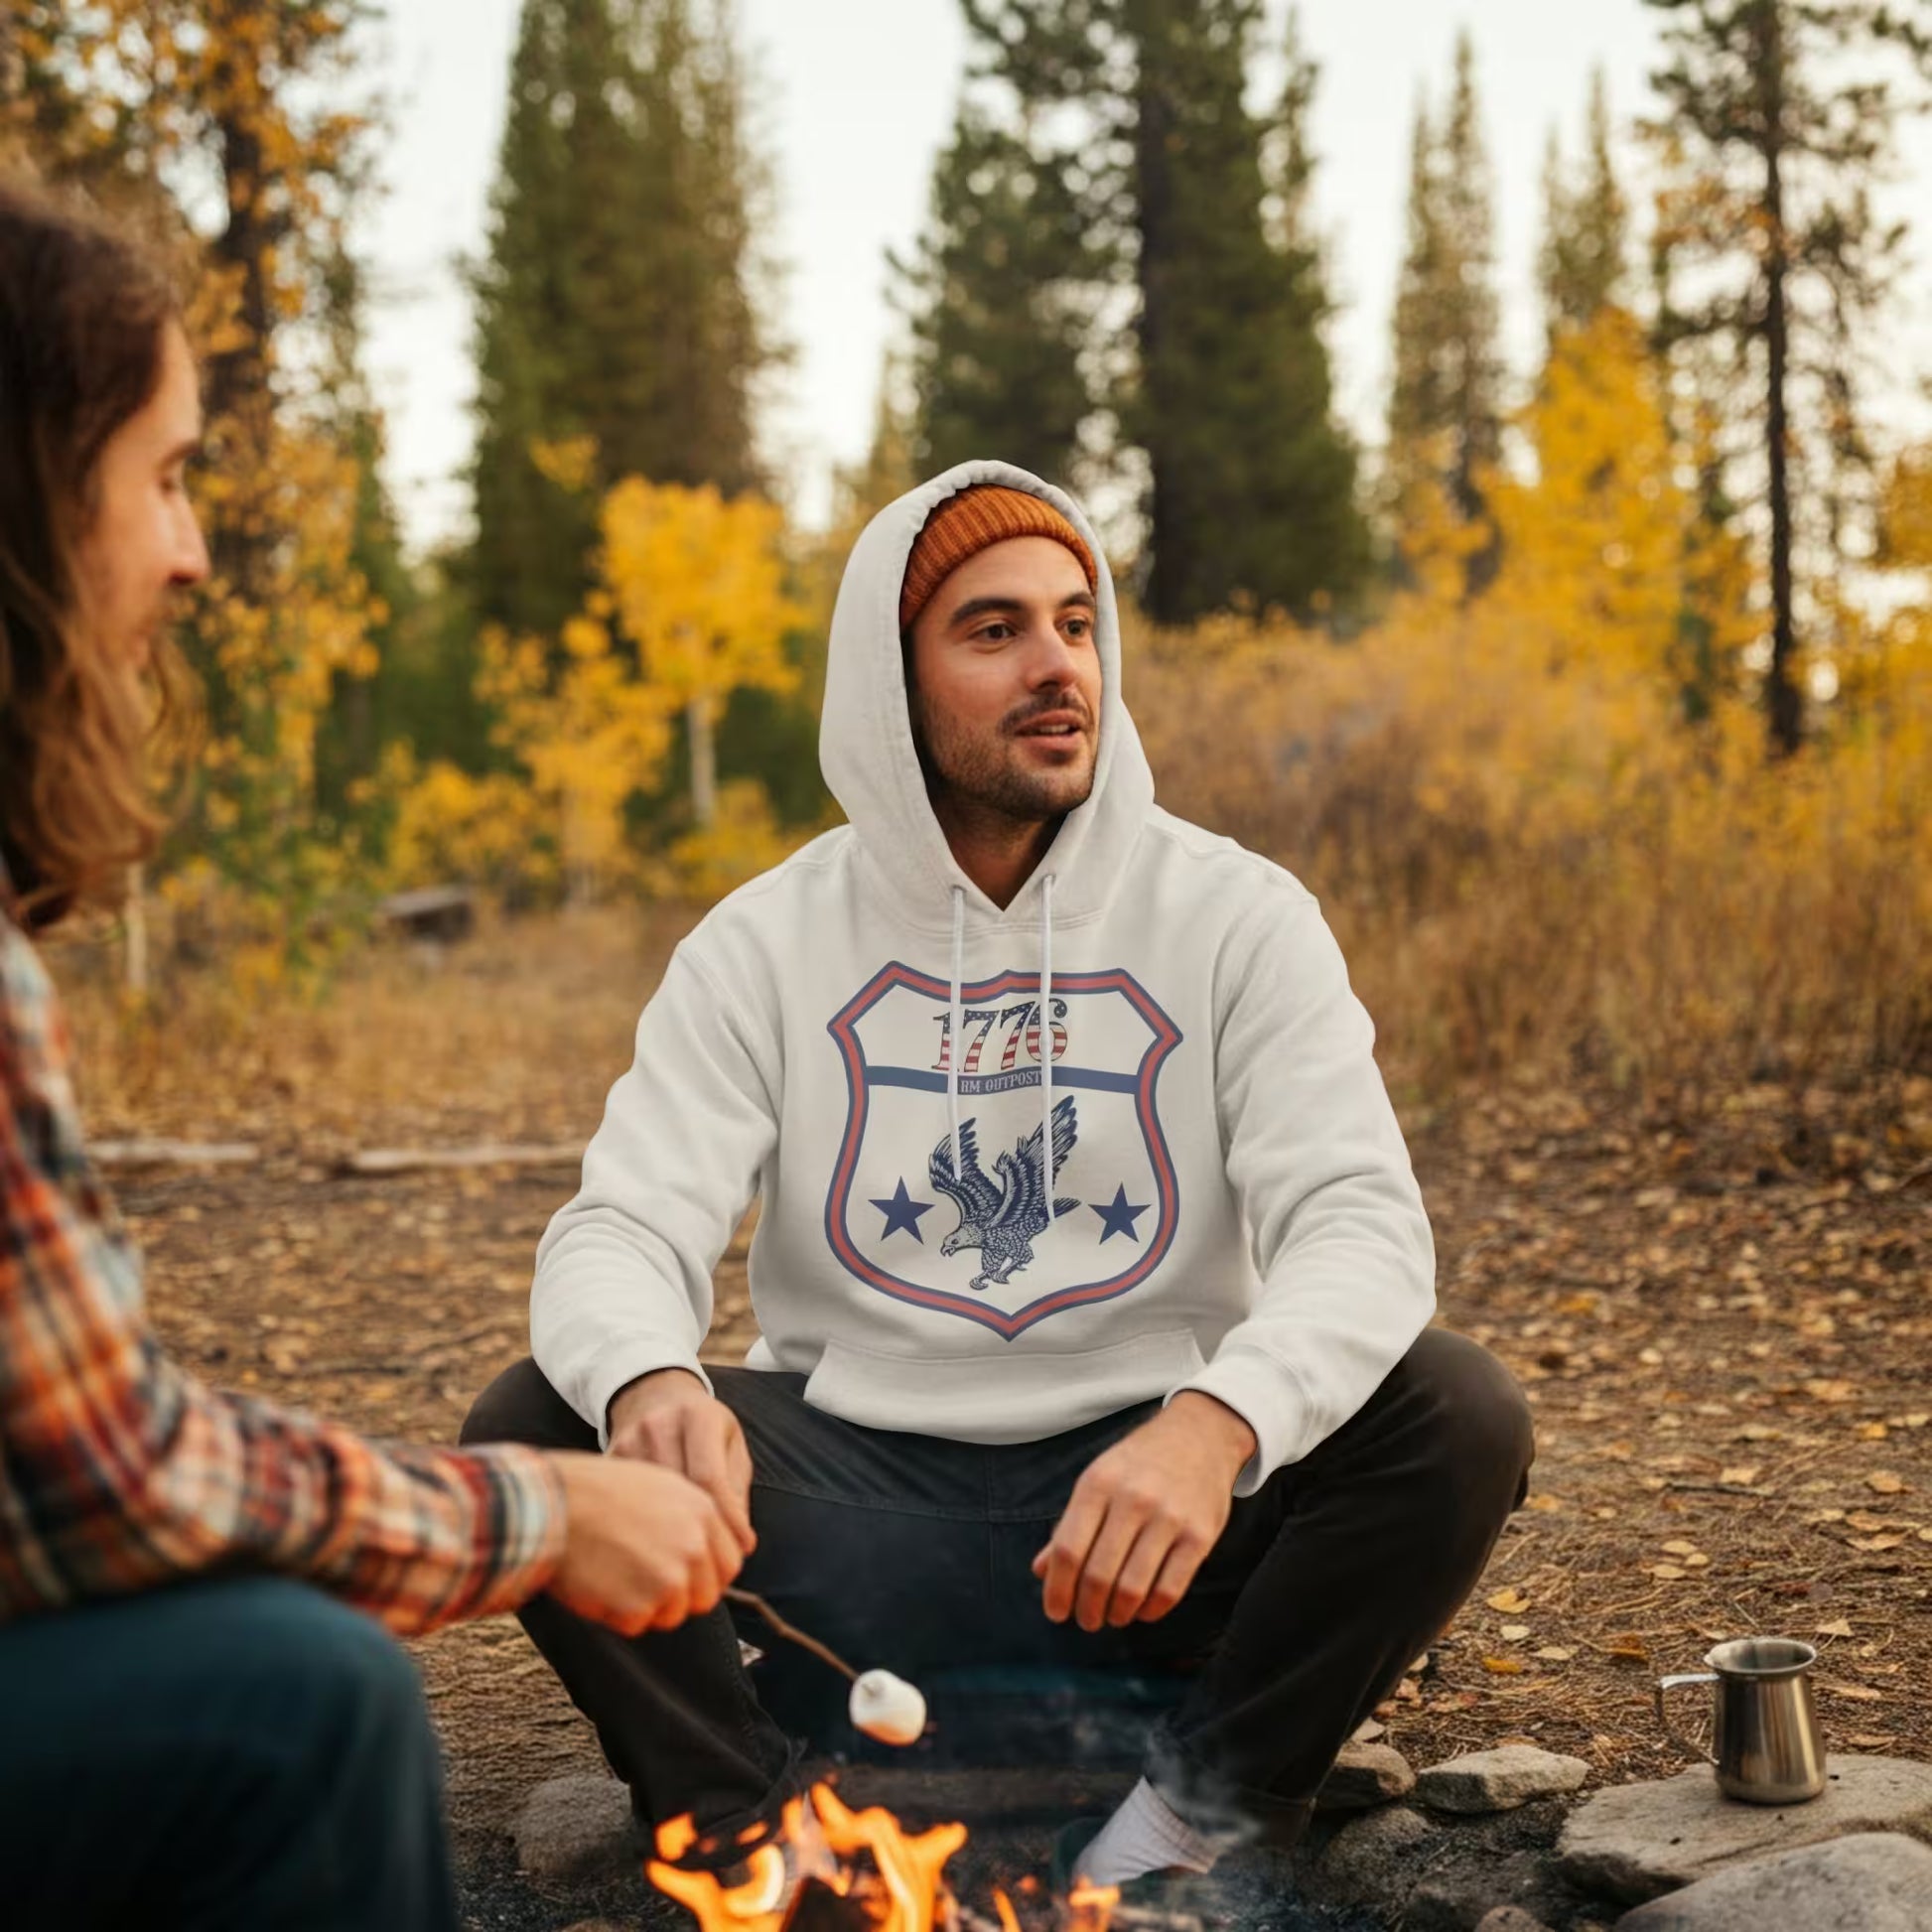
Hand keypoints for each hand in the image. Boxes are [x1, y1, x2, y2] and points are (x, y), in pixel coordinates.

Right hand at [545, 1451, 743, 1634]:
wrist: (554, 1504)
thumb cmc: (598, 1491)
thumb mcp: (660, 1485)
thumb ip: (692, 1519)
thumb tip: (707, 1551)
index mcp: (703, 1512)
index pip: (730, 1564)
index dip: (708, 1576)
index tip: (687, 1578)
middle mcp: (694, 1546)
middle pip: (706, 1597)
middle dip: (680, 1597)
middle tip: (644, 1581)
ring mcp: (669, 1579)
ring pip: (672, 1614)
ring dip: (646, 1605)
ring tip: (615, 1572)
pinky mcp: (640, 1607)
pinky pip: (637, 1624)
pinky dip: (617, 1613)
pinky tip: (599, 1581)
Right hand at [607, 1368, 755, 1555]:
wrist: (652, 1396)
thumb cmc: (700, 1427)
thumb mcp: (729, 1445)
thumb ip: (735, 1491)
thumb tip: (739, 1543)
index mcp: (698, 1416)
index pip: (711, 1479)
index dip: (727, 1522)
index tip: (739, 1550)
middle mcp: (660, 1424)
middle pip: (678, 1493)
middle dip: (697, 1535)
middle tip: (714, 1567)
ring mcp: (629, 1440)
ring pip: (648, 1502)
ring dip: (666, 1538)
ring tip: (684, 1563)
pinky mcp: (607, 1458)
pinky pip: (625, 1501)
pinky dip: (640, 1528)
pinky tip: (652, 1545)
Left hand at [1032, 1393, 1256, 1631]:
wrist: (1200, 1435)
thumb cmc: (1139, 1463)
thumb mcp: (1098, 1479)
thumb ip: (1069, 1525)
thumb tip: (1040, 1570)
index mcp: (1098, 1484)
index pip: (1068, 1549)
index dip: (1057, 1589)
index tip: (1056, 1612)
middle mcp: (1132, 1499)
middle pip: (1098, 1574)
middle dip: (1087, 1608)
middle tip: (1086, 1620)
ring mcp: (1169, 1517)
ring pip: (1132, 1587)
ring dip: (1117, 1614)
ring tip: (1113, 1617)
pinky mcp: (1200, 1535)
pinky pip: (1170, 1589)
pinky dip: (1151, 1610)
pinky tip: (1142, 1610)